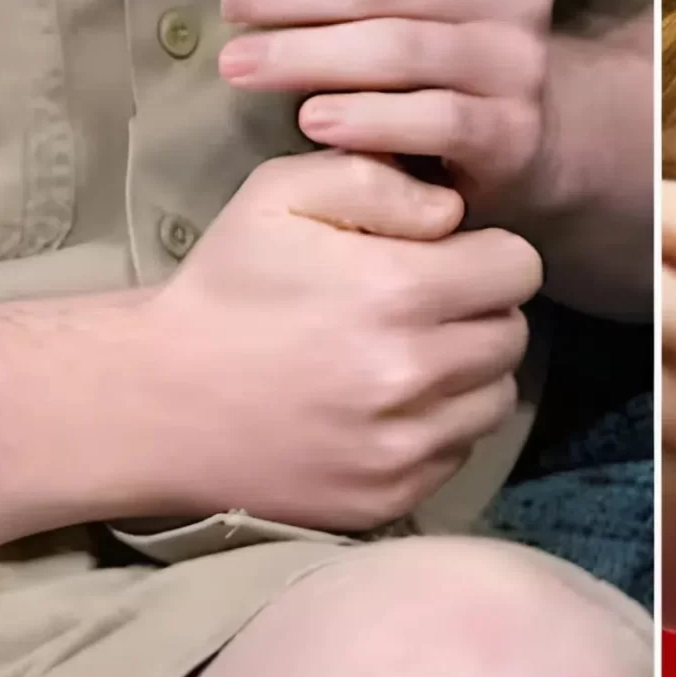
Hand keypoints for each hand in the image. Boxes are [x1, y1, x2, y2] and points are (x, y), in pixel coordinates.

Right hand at [139, 149, 540, 531]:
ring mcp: (403, 448)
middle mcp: (413, 375)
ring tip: (410, 351)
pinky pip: (459, 450)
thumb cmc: (226, 284)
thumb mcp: (282, 192)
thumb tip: (453, 213)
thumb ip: (378, 179)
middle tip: (427, 302)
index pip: (518, 266)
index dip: (486, 251)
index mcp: (398, 291)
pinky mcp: (388, 497)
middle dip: (481, 308)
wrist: (157, 400)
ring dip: (469, 370)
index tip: (447, 254)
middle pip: (513, 333)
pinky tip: (387, 402)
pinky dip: (439, 424)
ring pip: (496, 395)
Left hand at [192, 0, 553, 199]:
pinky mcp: (513, 127)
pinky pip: (434, 120)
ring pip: (399, 49)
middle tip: (232, 11)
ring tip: (240, 66)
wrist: (527, 121)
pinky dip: (367, 118)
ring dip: (306, 56)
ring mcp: (517, 56)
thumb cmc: (433, 29)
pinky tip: (312, 119)